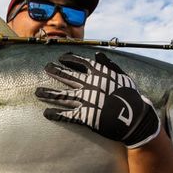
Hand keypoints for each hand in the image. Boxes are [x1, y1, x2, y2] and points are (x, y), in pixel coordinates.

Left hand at [35, 52, 160, 148]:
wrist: (134, 118)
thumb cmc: (131, 96)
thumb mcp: (122, 76)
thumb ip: (109, 65)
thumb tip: (97, 55)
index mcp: (98, 74)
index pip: (79, 62)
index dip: (69, 59)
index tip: (61, 58)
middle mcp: (89, 85)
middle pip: (67, 76)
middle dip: (55, 71)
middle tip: (46, 67)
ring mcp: (85, 100)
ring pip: (62, 95)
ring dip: (48, 93)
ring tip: (37, 92)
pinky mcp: (84, 116)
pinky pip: (66, 115)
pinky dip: (55, 114)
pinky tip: (46, 113)